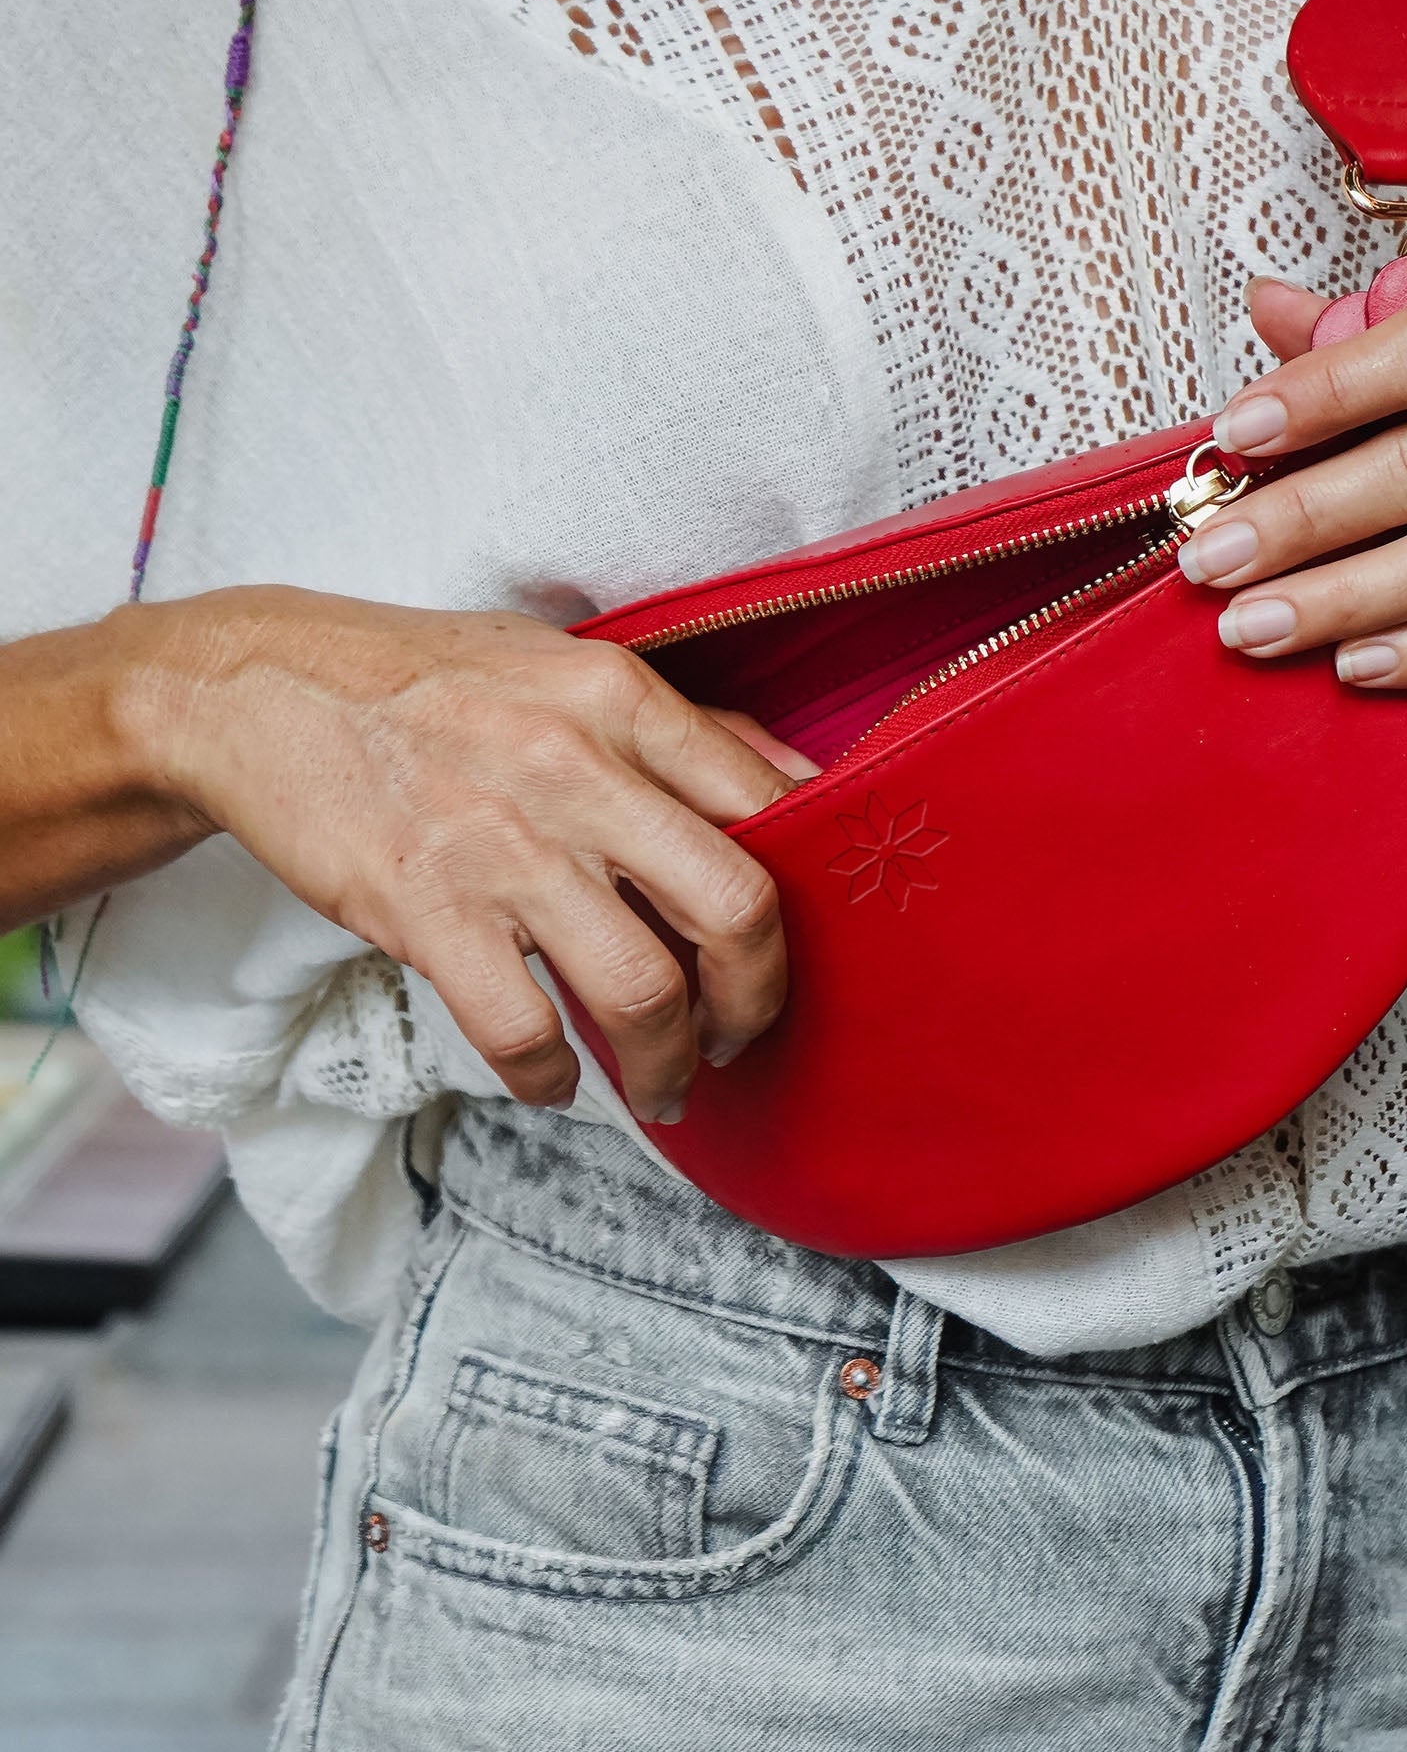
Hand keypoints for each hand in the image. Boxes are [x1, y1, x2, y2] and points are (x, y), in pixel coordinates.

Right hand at [128, 587, 816, 1122]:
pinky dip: (552, 1079)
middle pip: (735, 909)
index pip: (768, 807)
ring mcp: (502, 845)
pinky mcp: (426, 910)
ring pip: (643, 990)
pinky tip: (557, 1081)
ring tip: (664, 1083)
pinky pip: (522, 1030)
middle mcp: (579, 769)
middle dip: (757, 999)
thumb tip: (796, 783)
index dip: (801, 895)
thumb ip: (686, 727)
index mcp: (626, 700)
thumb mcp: (571, 668)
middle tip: (741, 1034)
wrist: (260, 689)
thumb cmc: (431, 680)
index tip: (786, 945)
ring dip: (668, 1064)